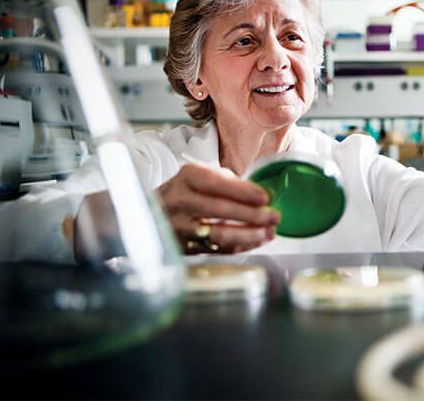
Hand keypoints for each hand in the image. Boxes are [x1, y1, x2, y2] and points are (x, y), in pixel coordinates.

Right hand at [157, 163, 278, 253]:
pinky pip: (217, 249)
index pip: (217, 183)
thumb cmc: (185, 191)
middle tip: (273, 216)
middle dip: (252, 215)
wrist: (150, 212)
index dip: (243, 191)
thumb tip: (262, 194)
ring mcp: (180, 226)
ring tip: (269, 232)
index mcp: (187, 177)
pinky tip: (256, 240)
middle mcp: (180, 200)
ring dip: (248, 235)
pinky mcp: (185, 246)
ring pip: (218, 234)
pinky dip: (241, 246)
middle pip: (219, 209)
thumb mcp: (200, 176)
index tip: (265, 197)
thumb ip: (228, 182)